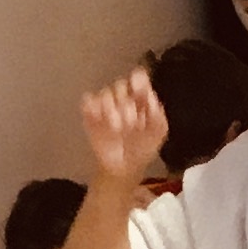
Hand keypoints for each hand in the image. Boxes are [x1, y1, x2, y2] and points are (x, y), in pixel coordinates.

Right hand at [79, 67, 170, 190]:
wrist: (123, 168)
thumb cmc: (142, 148)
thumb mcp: (158, 132)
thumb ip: (158, 114)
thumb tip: (151, 99)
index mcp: (140, 98)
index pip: (138, 80)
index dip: (138, 81)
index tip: (138, 88)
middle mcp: (122, 98)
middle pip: (121, 86)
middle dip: (126, 102)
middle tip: (131, 121)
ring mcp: (106, 106)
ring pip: (105, 94)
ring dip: (111, 109)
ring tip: (116, 127)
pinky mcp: (91, 115)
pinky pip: (88, 102)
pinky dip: (92, 107)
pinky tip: (99, 119)